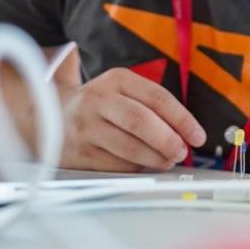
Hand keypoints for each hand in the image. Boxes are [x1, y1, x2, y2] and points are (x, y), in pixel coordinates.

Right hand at [57, 67, 205, 171]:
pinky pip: (115, 165)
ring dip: (155, 158)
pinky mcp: (79, 152)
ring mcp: (86, 127)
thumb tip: (186, 133)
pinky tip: (142, 166)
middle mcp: (98, 99)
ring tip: (166, 161)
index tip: (198, 136)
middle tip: (182, 152)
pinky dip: (135, 169)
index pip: (158, 97)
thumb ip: (152, 105)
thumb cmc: (101, 105)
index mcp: (117, 79)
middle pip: (141, 121)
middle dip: (168, 140)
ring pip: (129, 147)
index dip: (183, 119)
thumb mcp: (123, 91)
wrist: (50, 116)